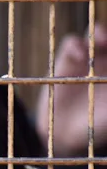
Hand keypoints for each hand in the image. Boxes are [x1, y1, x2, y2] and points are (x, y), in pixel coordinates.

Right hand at [36, 23, 106, 156]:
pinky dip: (75, 45)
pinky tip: (78, 54)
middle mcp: (104, 61)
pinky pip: (71, 44)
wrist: (64, 134)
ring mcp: (85, 59)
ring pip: (94, 35)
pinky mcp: (65, 61)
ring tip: (100, 40)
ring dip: (98, 34)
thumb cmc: (95, 125)